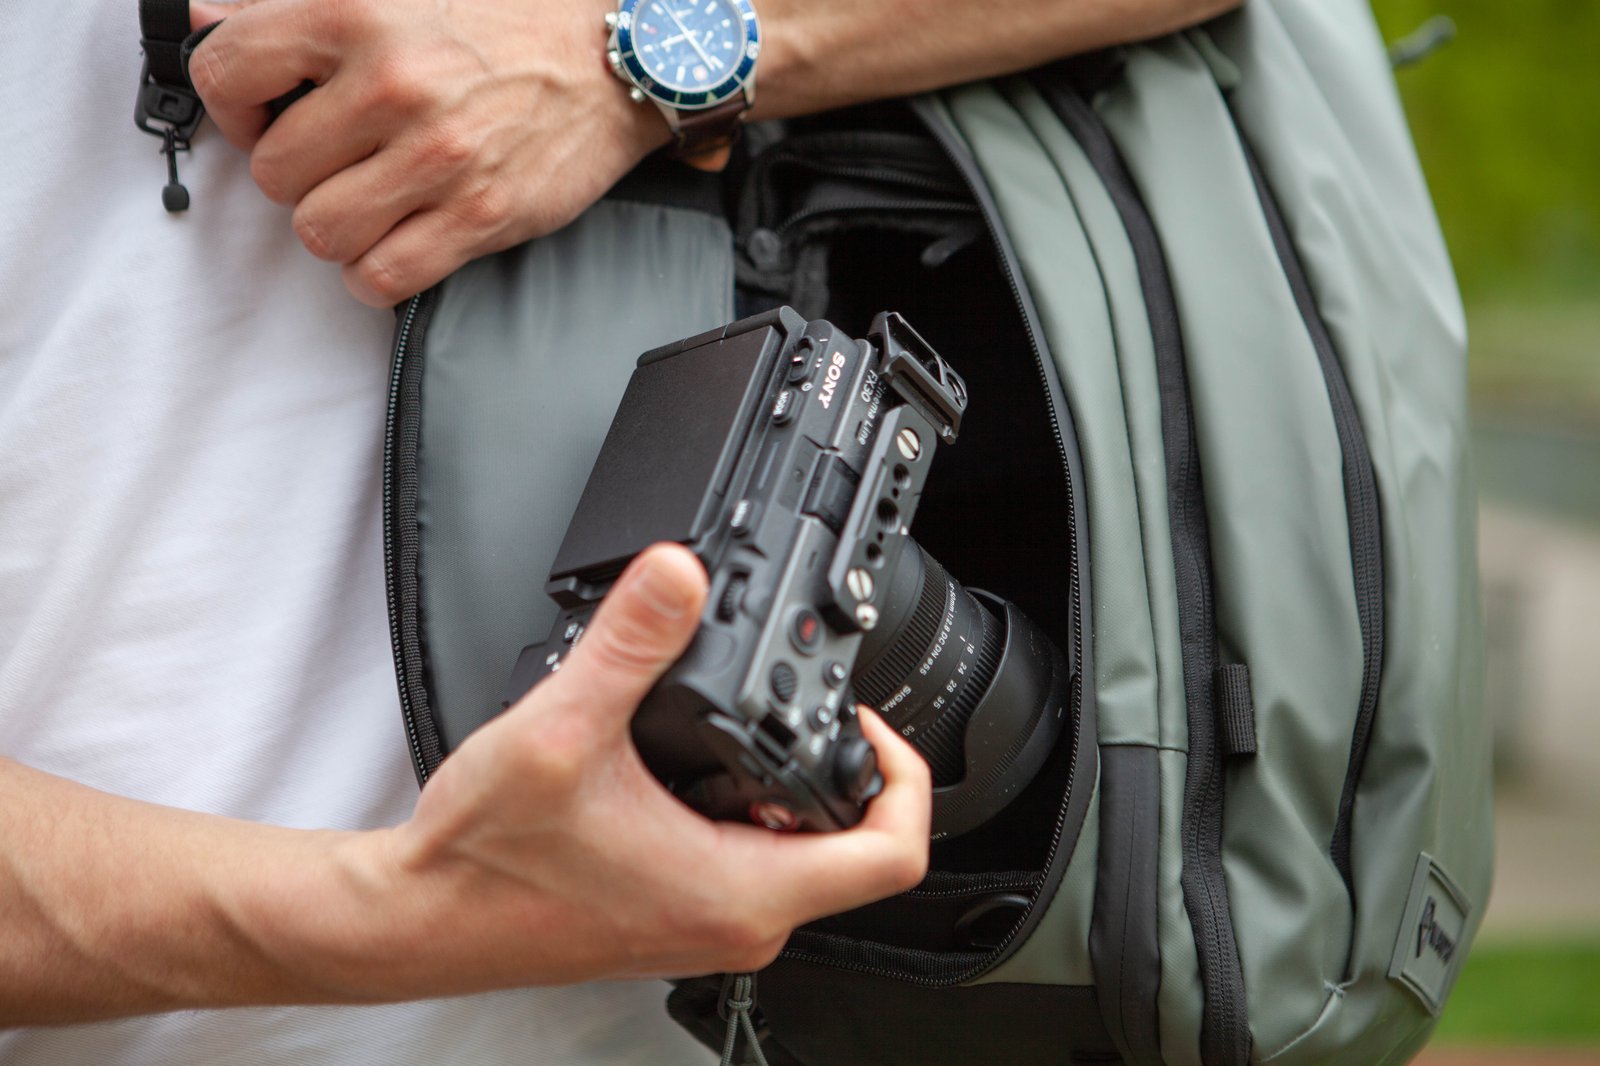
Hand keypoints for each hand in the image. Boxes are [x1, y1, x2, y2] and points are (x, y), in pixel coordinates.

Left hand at [187, 0, 668, 307]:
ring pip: (319, 232)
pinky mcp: (480, 216)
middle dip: (298, 175)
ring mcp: (438, 157)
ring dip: (335, 228)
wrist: (609, 60)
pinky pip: (381, 277)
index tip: (263, 116)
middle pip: (275, 172)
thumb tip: (207, 16)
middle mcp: (393, 83)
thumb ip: (293, 3)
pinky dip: (374, 273)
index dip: (233, 106)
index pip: (227, 73)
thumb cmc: (504, 22)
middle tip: (337, 162)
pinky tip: (394, 243)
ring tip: (368, 203)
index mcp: (357, 12)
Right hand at [342, 544, 929, 995]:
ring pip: (799, 854)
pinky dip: (746, 806)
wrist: (417, 919)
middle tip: (800, 701)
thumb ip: (630, 642)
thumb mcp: (563, 728)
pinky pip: (751, 862)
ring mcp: (707, 922)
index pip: (893, 854)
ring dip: (787, 784)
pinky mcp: (677, 910)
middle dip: (843, 768)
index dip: (904, 774)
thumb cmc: (483, 862)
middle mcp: (736, 922)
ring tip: (745, 721)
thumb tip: (679, 574)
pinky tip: (694, 759)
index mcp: (739, 892)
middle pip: (853, 849)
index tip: (866, 719)